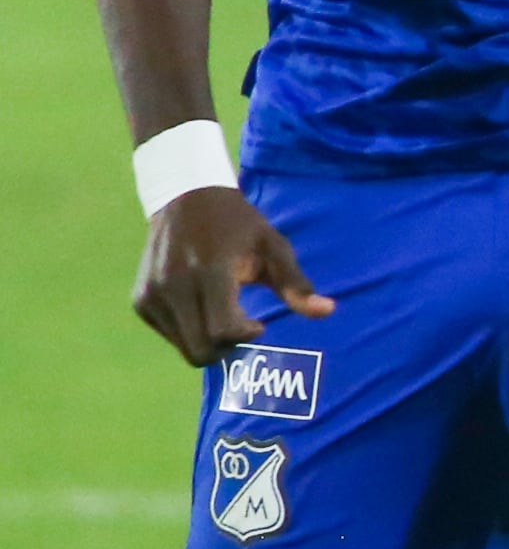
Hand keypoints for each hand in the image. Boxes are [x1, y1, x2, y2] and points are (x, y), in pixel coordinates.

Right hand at [135, 185, 331, 367]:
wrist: (185, 199)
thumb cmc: (238, 224)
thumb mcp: (273, 246)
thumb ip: (296, 284)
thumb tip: (328, 311)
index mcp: (208, 272)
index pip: (223, 330)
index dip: (246, 336)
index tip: (258, 323)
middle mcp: (173, 286)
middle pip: (201, 350)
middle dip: (227, 347)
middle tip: (242, 325)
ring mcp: (151, 295)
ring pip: (184, 347)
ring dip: (209, 340)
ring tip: (223, 312)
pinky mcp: (140, 300)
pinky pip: (170, 335)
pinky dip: (189, 332)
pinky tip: (202, 306)